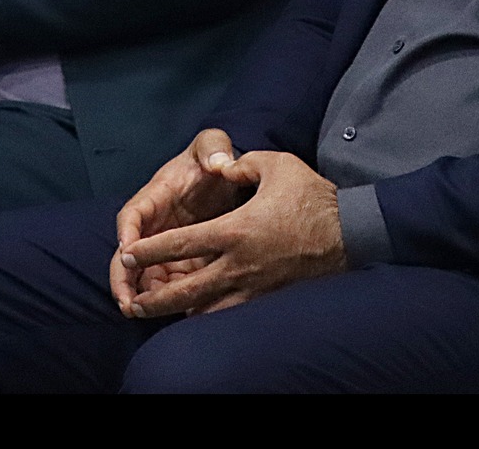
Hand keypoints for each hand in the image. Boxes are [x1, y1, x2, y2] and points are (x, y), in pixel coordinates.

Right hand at [108, 129, 249, 312]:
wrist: (229, 178)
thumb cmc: (214, 159)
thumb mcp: (212, 145)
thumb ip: (213, 147)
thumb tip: (220, 164)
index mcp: (156, 195)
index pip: (132, 214)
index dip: (128, 232)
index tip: (128, 250)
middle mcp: (153, 223)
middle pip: (128, 253)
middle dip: (123, 277)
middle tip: (127, 302)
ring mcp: (165, 244)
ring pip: (144, 273)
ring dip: (141, 293)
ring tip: (143, 313)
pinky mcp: (180, 260)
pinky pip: (168, 282)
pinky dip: (166, 297)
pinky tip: (174, 312)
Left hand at [118, 149, 345, 317]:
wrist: (351, 234)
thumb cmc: (311, 197)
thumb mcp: (275, 164)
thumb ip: (241, 163)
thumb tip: (222, 166)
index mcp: (233, 231)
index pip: (179, 245)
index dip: (149, 252)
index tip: (127, 256)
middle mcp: (237, 264)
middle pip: (185, 291)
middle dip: (154, 300)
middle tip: (131, 303)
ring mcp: (252, 286)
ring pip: (205, 309)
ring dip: (178, 312)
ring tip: (156, 314)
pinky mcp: (267, 298)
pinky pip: (229, 312)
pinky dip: (208, 315)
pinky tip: (197, 315)